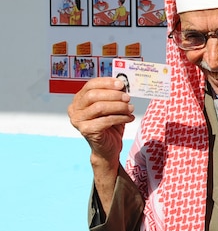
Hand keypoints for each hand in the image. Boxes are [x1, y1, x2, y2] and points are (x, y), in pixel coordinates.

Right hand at [68, 77, 135, 214]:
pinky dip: (120, 118)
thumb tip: (123, 84)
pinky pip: (105, 120)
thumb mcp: (111, 106)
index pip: (90, 85)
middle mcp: (74, 109)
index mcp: (78, 100)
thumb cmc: (110, 125)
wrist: (108, 148)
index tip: (121, 84)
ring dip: (119, 106)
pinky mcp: (86, 131)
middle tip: (128, 97)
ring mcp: (78, 121)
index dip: (106, 82)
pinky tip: (129, 118)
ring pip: (100, 107)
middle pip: (93, 95)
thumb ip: (113, 95)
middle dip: (113, 95)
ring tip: (130, 108)